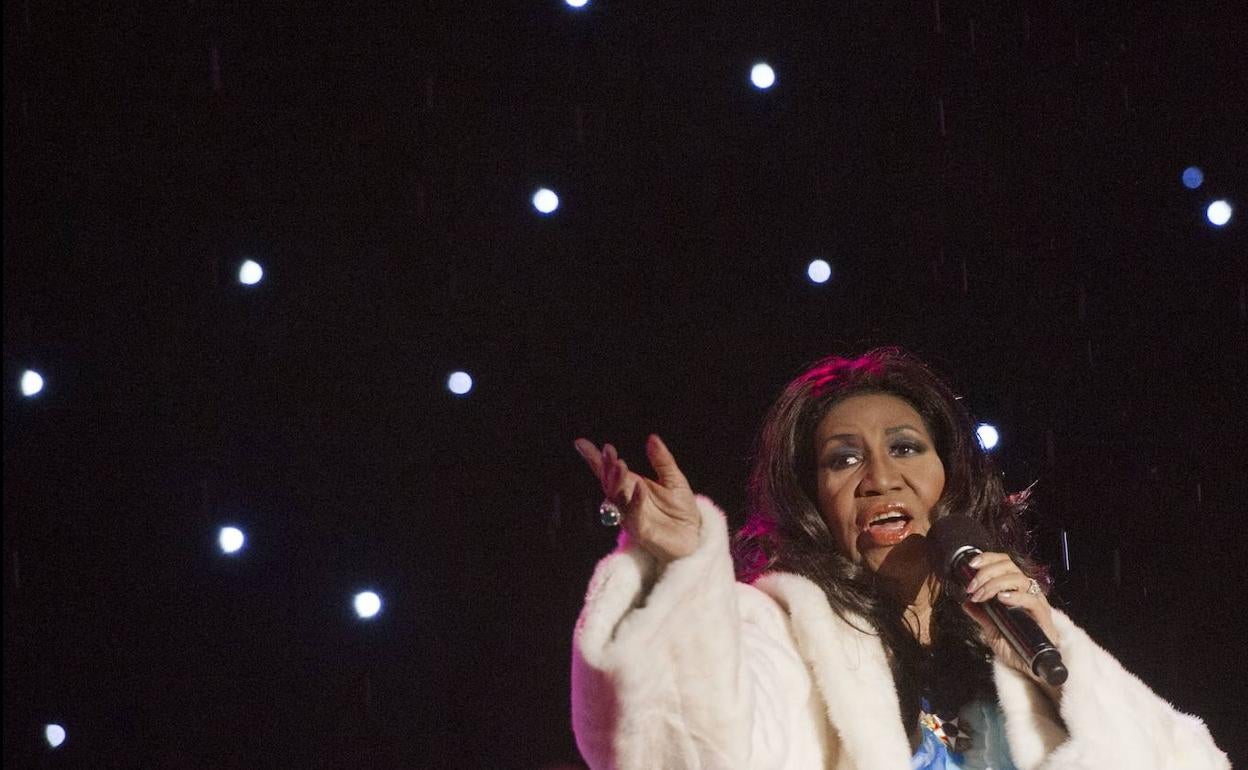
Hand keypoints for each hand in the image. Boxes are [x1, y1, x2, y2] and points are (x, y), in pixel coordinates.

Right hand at [574, 434, 700, 562]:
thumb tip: (651, 438)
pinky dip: (636, 501)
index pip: (608, 471)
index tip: (580, 443)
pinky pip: (635, 516)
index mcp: (631, 486)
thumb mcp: (674, 480)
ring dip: (617, 482)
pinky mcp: (642, 532)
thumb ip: (662, 461)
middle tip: (609, 451)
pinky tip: (639, 487)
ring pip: (617, 499)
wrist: (693, 537)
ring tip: (620, 464)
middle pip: (610, 483)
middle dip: (607, 467)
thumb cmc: (681, 510)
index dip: (594, 458)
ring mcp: (631, 517)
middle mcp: (626, 502)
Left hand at [960, 552, 1061, 683]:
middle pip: (1010, 567)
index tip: (970, 565)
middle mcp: (1028, 593)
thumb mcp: (992, 630)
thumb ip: (981, 615)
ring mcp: (1037, 604)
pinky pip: (1032, 600)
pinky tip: (1002, 599)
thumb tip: (965, 603)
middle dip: (987, 572)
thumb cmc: (1015, 647)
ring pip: (1019, 579)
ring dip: (995, 584)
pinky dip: (1016, 596)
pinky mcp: (1044, 618)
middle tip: (972, 587)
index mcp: (1016, 591)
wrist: (1031, 670)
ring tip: (981, 596)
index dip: (989, 559)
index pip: (1005, 564)